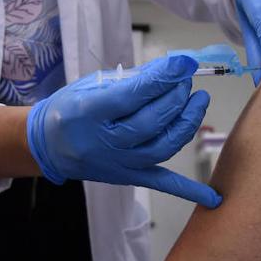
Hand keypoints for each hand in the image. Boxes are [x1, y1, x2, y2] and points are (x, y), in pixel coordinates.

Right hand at [26, 55, 220, 207]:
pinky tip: (213, 198)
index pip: (134, 95)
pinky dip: (189, 191)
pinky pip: (161, 183)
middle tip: (186, 80)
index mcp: (89, 112)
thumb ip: (132, 79)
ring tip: (199, 100)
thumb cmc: (70, 108)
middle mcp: (104, 142)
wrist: (48, 145)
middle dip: (176, 96)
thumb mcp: (91, 85)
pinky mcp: (128, 177)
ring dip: (187, 123)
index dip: (163, 78)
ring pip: (162, 147)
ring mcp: (118, 164)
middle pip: (152, 121)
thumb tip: (171, 69)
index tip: (183, 63)